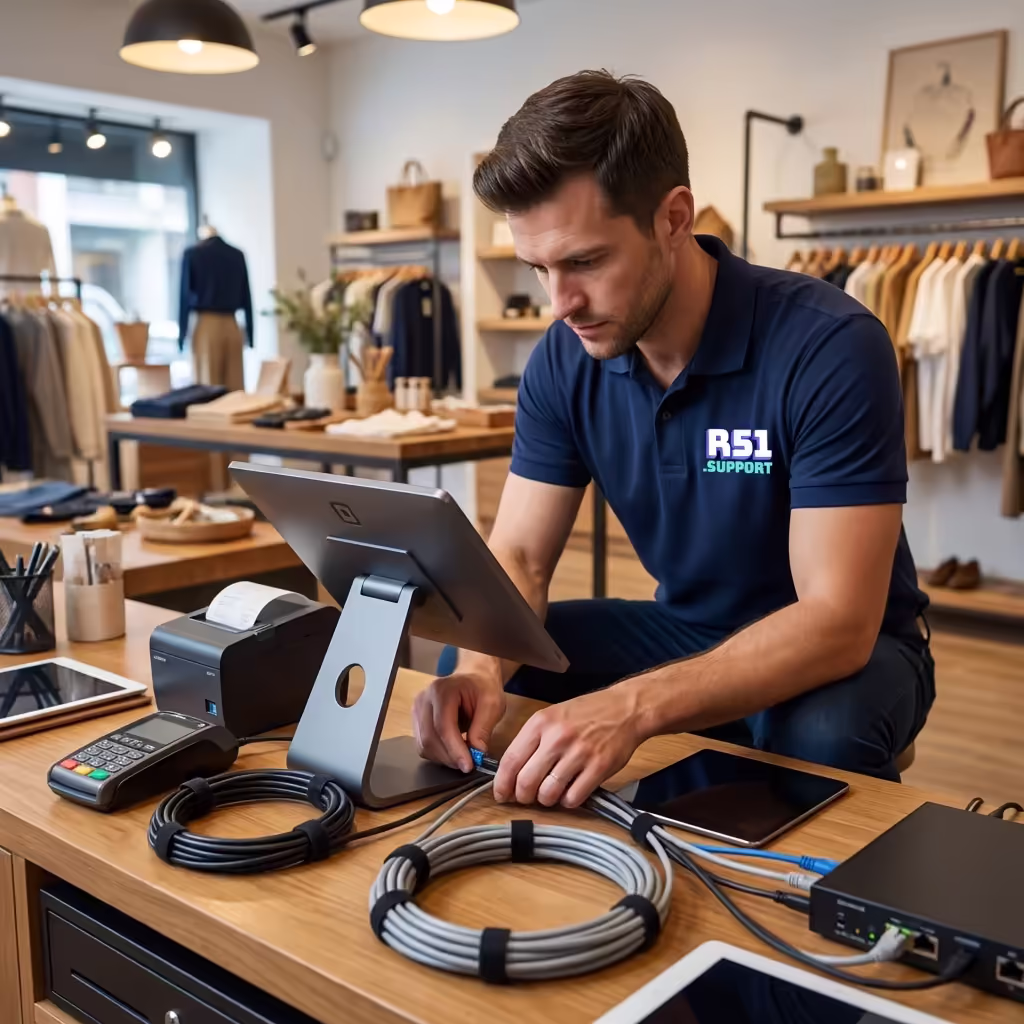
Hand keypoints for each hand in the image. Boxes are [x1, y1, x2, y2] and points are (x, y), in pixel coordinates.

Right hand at [413, 671, 506, 773]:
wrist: (473, 676)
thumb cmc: (483, 687)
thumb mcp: (493, 703)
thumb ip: (483, 728)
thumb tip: (476, 753)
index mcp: (442, 690)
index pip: (443, 726)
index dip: (455, 749)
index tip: (468, 765)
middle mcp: (423, 699)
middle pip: (429, 738)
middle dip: (450, 757)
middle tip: (469, 765)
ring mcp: (417, 710)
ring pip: (424, 745)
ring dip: (444, 758)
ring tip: (463, 756)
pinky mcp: (417, 720)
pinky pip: (423, 745)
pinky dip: (438, 754)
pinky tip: (453, 750)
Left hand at [493, 685, 641, 808]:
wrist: (625, 709)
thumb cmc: (586, 714)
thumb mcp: (552, 716)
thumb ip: (531, 742)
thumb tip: (511, 774)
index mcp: (540, 723)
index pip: (511, 760)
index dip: (502, 783)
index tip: (501, 794)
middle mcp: (557, 737)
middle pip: (526, 781)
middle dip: (522, 796)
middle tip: (527, 797)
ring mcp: (579, 753)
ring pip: (548, 793)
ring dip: (546, 800)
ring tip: (551, 792)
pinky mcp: (598, 767)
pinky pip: (573, 798)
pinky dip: (568, 801)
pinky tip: (570, 791)